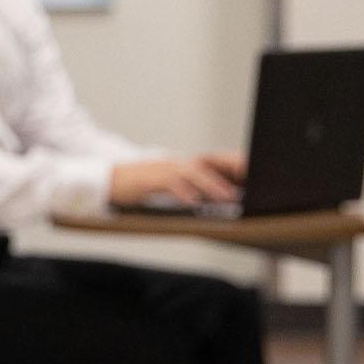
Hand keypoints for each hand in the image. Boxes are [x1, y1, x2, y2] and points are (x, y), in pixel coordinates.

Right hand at [109, 151, 241, 207]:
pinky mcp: (150, 179)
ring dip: (211, 185)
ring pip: (193, 173)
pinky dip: (183, 192)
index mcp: (184, 165)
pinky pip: (170, 184)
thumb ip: (190, 188)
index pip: (215, 161)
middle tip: (250, 177)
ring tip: (227, 197)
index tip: (254, 172)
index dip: (235, 164)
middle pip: (209, 161)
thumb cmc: (141, 185)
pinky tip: (193, 202)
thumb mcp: (170, 185)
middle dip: (231, 167)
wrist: (108, 180)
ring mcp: (164, 169)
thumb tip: (215, 197)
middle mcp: (177, 163)